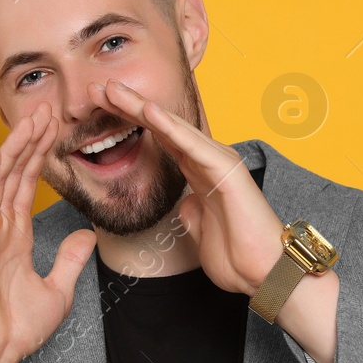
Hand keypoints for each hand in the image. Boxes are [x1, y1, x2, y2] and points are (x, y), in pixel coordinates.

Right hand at [0, 101, 96, 362]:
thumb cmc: (16, 331)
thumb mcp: (58, 291)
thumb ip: (70, 260)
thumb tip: (87, 235)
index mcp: (15, 239)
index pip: (27, 186)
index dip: (40, 156)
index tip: (54, 129)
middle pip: (14, 175)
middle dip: (30, 142)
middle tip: (45, 110)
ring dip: (13, 149)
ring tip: (29, 119)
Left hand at [93, 79, 283, 296]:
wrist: (265, 274)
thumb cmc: (238, 256)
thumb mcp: (201, 231)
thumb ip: (192, 213)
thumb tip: (184, 206)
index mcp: (200, 174)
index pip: (161, 140)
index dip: (131, 123)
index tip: (102, 109)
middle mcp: (209, 162)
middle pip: (163, 127)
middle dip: (130, 106)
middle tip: (97, 88)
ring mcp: (219, 162)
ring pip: (174, 128)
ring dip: (142, 107)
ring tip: (113, 89)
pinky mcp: (227, 171)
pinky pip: (192, 145)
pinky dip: (170, 126)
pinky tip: (147, 110)